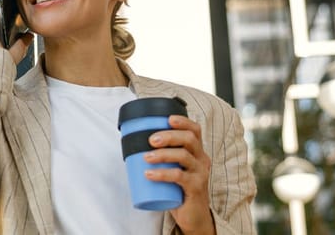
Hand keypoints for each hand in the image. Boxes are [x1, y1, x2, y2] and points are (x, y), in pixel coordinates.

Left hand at [144, 115, 214, 233]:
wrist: (193, 215)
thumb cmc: (179, 190)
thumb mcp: (174, 170)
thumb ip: (162, 158)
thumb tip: (133, 147)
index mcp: (197, 152)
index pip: (195, 131)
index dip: (183, 122)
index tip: (167, 119)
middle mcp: (201, 159)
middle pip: (189, 139)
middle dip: (169, 136)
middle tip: (151, 140)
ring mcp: (200, 173)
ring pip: (184, 156)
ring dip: (163, 154)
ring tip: (146, 157)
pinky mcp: (196, 187)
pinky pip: (180, 176)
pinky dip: (163, 174)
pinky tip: (150, 174)